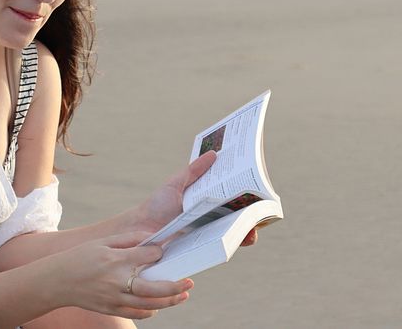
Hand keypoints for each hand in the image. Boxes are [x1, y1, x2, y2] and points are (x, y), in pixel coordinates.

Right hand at [49, 232, 193, 319]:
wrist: (57, 281)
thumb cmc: (79, 258)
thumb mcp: (102, 242)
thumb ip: (127, 239)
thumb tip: (150, 238)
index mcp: (116, 259)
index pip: (148, 256)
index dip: (160, 252)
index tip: (165, 250)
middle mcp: (118, 280)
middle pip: (155, 287)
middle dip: (176, 285)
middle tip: (189, 282)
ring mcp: (115, 298)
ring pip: (150, 304)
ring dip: (170, 301)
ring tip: (182, 295)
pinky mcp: (111, 308)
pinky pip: (137, 313)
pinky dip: (151, 311)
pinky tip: (158, 305)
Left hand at [132, 150, 257, 245]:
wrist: (140, 229)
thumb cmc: (157, 205)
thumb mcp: (176, 184)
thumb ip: (193, 171)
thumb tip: (214, 153)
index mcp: (207, 202)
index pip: (233, 199)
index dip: (247, 196)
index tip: (258, 189)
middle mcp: (211, 219)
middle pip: (238, 217)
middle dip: (253, 213)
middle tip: (261, 208)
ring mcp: (208, 234)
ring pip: (234, 233)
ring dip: (247, 230)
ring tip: (252, 226)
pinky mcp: (202, 248)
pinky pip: (221, 247)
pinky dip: (231, 243)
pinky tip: (237, 239)